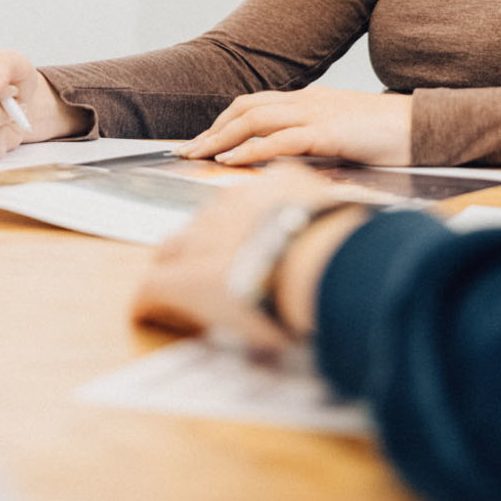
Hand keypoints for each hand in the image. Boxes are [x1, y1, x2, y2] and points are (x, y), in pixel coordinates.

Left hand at [132, 164, 368, 352]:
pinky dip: (149, 299)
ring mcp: (202, 240)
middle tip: (203, 263)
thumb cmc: (340, 242)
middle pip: (200, 221)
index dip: (235, 222)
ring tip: (171, 282)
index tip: (241, 238)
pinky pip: (153, 286)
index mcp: (268, 188)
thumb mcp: (335, 204)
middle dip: (198, 241)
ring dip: (173, 265)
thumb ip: (327, 206)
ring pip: (172, 249)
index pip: (238, 199)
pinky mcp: (183, 278)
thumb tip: (354, 219)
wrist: (317, 260)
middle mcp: (228, 209)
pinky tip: (147, 311)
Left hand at [176, 87, 411, 165]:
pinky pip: (281, 139)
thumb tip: (289, 167)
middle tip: (187, 151)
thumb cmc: (390, 138)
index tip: (202, 142)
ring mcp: (317, 114)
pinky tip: (231, 160)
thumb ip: (315, 145)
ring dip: (221, 138)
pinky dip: (251, 149)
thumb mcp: (344, 138)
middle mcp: (308, 101)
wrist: (427, 126)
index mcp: (310, 101)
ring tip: (198, 156)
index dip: (224, 123)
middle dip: (213, 129)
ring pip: (254, 119)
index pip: (254, 106)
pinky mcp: (329, 132)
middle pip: (245, 108)